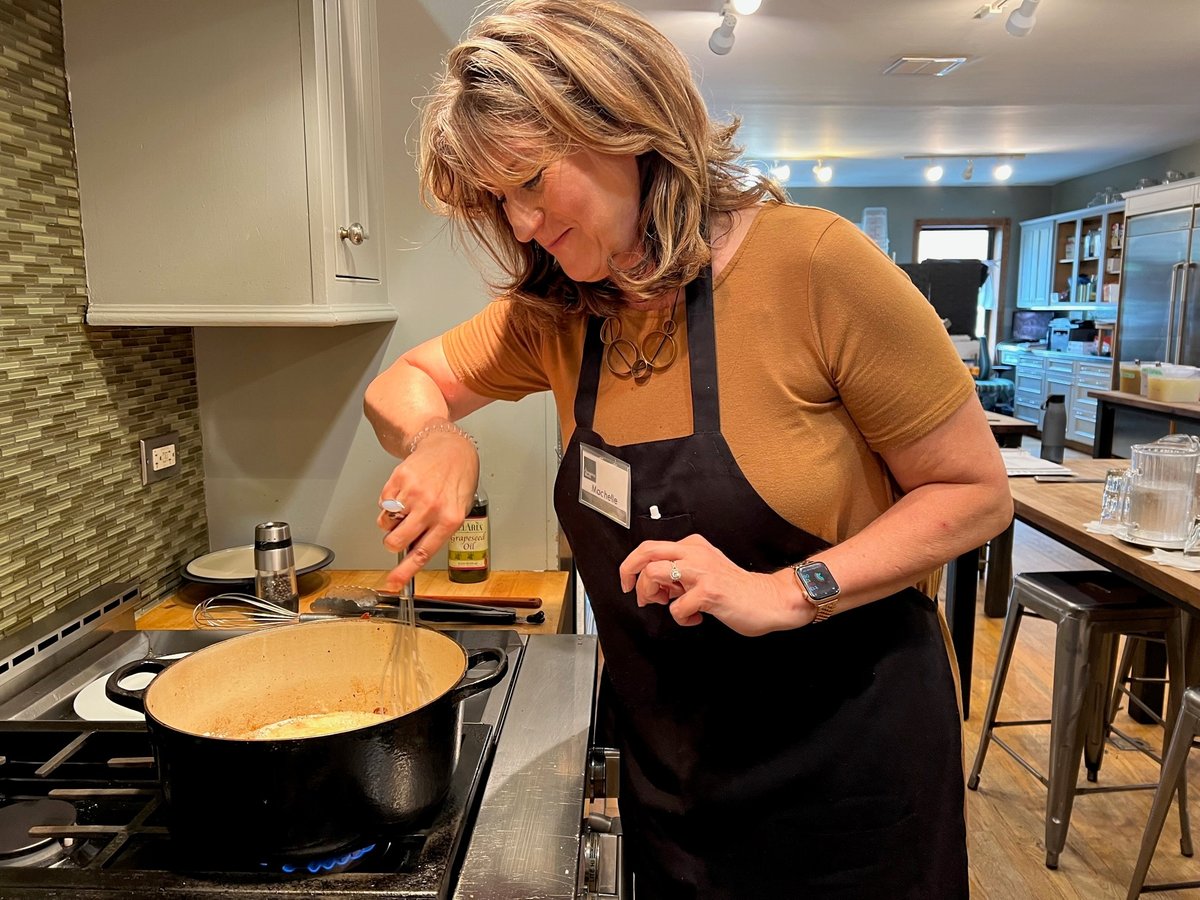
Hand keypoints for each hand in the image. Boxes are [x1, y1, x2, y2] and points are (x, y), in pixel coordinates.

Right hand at [376, 430, 478, 589]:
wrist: (450, 448)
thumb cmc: (456, 481)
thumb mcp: (457, 511)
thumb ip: (437, 533)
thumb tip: (412, 554)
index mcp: (449, 519)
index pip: (423, 553)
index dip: (404, 571)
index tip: (392, 583)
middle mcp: (431, 507)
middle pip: (396, 541)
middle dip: (392, 543)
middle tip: (400, 534)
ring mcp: (413, 492)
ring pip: (385, 523)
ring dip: (391, 521)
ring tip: (407, 507)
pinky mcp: (399, 479)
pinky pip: (382, 503)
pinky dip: (389, 502)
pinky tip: (405, 493)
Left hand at [618, 534, 813, 635]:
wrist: (769, 599)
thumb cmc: (736, 588)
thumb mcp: (704, 570)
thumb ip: (679, 573)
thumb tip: (654, 586)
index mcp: (692, 546)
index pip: (650, 547)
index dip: (633, 566)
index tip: (631, 583)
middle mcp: (694, 553)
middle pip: (646, 552)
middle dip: (630, 573)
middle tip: (635, 593)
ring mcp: (701, 571)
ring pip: (655, 574)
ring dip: (652, 594)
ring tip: (670, 604)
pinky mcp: (709, 591)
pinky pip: (676, 607)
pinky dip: (682, 618)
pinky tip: (695, 617)